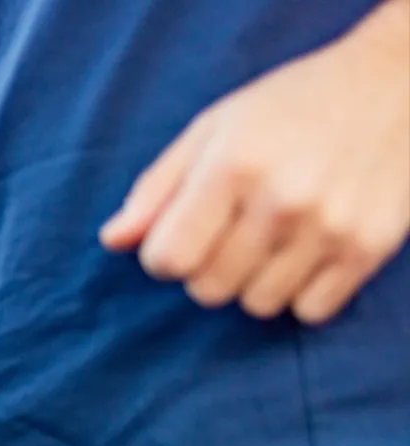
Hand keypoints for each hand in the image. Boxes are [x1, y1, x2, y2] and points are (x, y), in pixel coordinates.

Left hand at [100, 3, 409, 323]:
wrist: (396, 85)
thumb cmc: (290, 106)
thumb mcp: (213, 128)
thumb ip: (158, 187)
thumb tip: (113, 241)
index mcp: (233, 166)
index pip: (168, 259)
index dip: (163, 256)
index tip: (180, 236)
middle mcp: (281, 201)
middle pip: (208, 289)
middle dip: (207, 269)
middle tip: (230, 233)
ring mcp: (329, 228)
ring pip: (257, 305)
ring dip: (252, 282)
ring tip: (270, 239)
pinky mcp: (368, 249)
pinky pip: (309, 311)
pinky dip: (299, 293)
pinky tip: (304, 253)